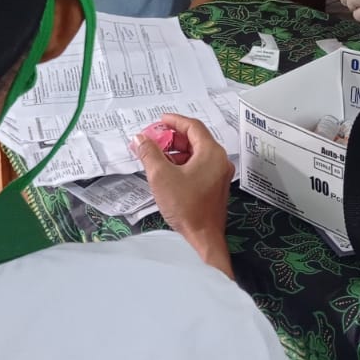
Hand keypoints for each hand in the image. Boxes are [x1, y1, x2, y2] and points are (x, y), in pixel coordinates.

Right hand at [132, 113, 234, 276]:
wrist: (204, 238)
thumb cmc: (186, 206)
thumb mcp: (161, 177)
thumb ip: (149, 153)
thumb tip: (140, 138)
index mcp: (211, 153)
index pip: (193, 127)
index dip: (174, 121)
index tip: (159, 120)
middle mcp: (219, 160)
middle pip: (195, 139)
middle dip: (172, 138)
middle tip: (153, 140)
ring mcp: (219, 174)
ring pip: (196, 154)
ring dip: (176, 152)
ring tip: (156, 156)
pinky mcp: (215, 186)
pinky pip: (199, 166)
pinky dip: (183, 163)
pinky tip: (167, 171)